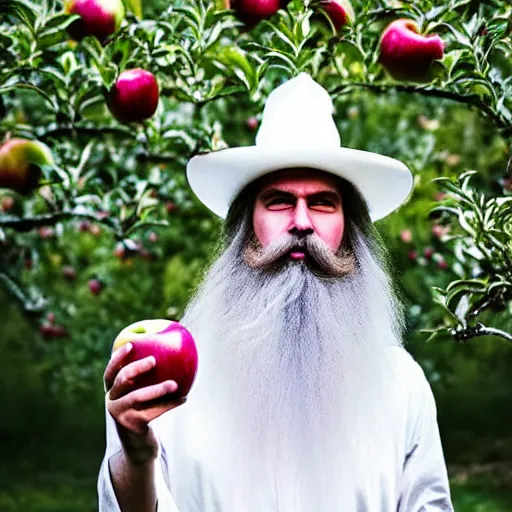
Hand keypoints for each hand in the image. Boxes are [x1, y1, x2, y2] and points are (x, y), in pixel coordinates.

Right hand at [104, 342, 186, 464]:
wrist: (139, 448)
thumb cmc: (144, 413)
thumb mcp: (139, 397)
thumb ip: (146, 379)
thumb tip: (169, 352)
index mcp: (113, 392)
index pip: (110, 372)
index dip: (117, 358)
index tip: (131, 344)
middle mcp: (112, 402)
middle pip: (121, 380)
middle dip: (136, 367)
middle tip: (154, 360)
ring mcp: (120, 415)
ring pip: (137, 397)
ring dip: (157, 389)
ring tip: (175, 383)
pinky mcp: (132, 426)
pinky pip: (153, 411)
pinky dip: (169, 404)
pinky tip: (184, 398)